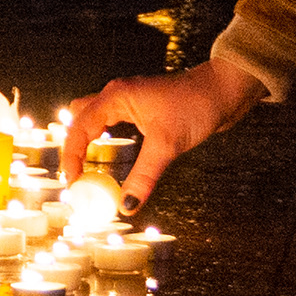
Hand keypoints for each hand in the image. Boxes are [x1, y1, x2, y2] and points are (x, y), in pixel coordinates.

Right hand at [60, 55, 267, 205]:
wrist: (224, 90)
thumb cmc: (196, 106)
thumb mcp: (166, 145)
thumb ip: (143, 176)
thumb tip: (126, 205)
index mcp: (115, 98)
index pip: (78, 129)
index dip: (71, 158)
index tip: (73, 182)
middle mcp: (117, 96)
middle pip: (78, 118)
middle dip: (74, 146)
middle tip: (78, 173)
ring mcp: (129, 100)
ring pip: (93, 118)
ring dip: (88, 140)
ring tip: (90, 167)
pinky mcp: (142, 107)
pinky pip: (111, 121)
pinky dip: (105, 138)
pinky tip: (112, 153)